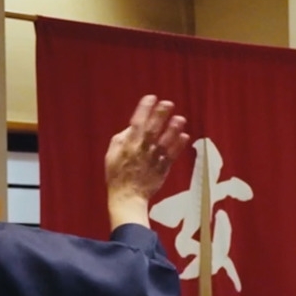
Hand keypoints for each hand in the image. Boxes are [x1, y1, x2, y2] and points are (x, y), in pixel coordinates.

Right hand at [105, 96, 190, 228]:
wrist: (127, 197)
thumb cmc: (116, 176)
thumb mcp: (111, 155)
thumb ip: (121, 139)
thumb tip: (130, 128)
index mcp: (128, 144)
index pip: (137, 122)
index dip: (145, 108)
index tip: (151, 98)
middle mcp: (142, 149)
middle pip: (153, 128)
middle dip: (161, 114)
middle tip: (168, 103)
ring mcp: (153, 158)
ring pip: (165, 140)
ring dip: (173, 128)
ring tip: (180, 118)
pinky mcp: (162, 168)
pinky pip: (172, 155)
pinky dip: (179, 145)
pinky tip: (185, 136)